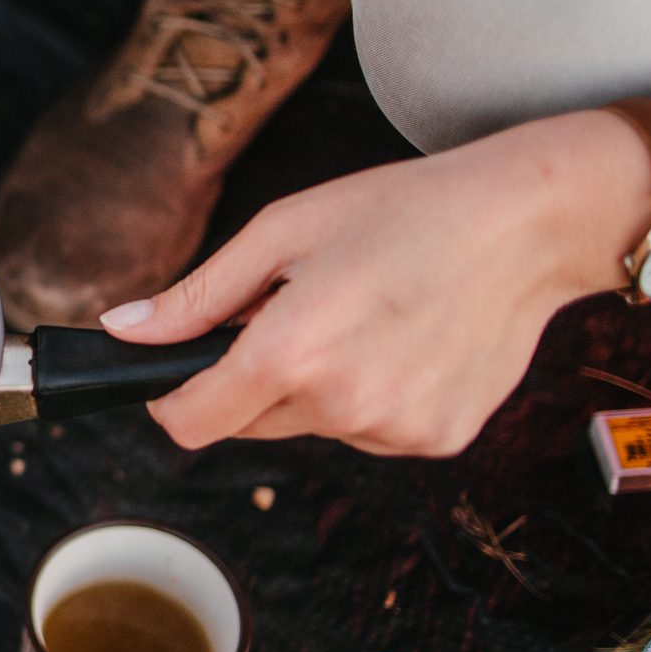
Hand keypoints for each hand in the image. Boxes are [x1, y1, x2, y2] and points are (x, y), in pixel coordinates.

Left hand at [98, 112, 650, 455]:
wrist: (529, 225)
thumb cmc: (404, 212)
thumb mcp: (282, 232)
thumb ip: (195, 296)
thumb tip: (121, 329)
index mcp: (289, 353)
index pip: (189, 422)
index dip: (169, 397)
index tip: (176, 370)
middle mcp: (340, 407)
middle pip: (247, 423)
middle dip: (250, 377)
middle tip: (298, 310)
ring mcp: (393, 431)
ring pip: (310, 426)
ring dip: (315, 386)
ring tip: (364, 316)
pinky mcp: (436, 440)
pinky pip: (369, 430)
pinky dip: (370, 396)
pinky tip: (405, 341)